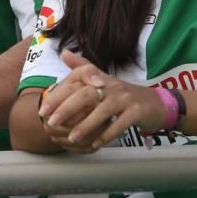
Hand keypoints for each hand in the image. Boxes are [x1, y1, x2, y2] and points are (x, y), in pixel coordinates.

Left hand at [39, 51, 165, 151]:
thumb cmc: (121, 94)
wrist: (153, 103)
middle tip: (52, 123)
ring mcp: (126, 97)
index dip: (58, 94)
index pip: (76, 82)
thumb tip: (63, 52)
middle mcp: (112, 84)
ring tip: (73, 138)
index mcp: (100, 77)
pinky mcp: (137, 111)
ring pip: (103, 110)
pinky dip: (107, 135)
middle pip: (87, 93)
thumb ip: (82, 67)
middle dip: (67, 108)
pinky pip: (121, 124)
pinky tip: (96, 145)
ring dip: (86, 125)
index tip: (43, 110)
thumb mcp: (102, 79)